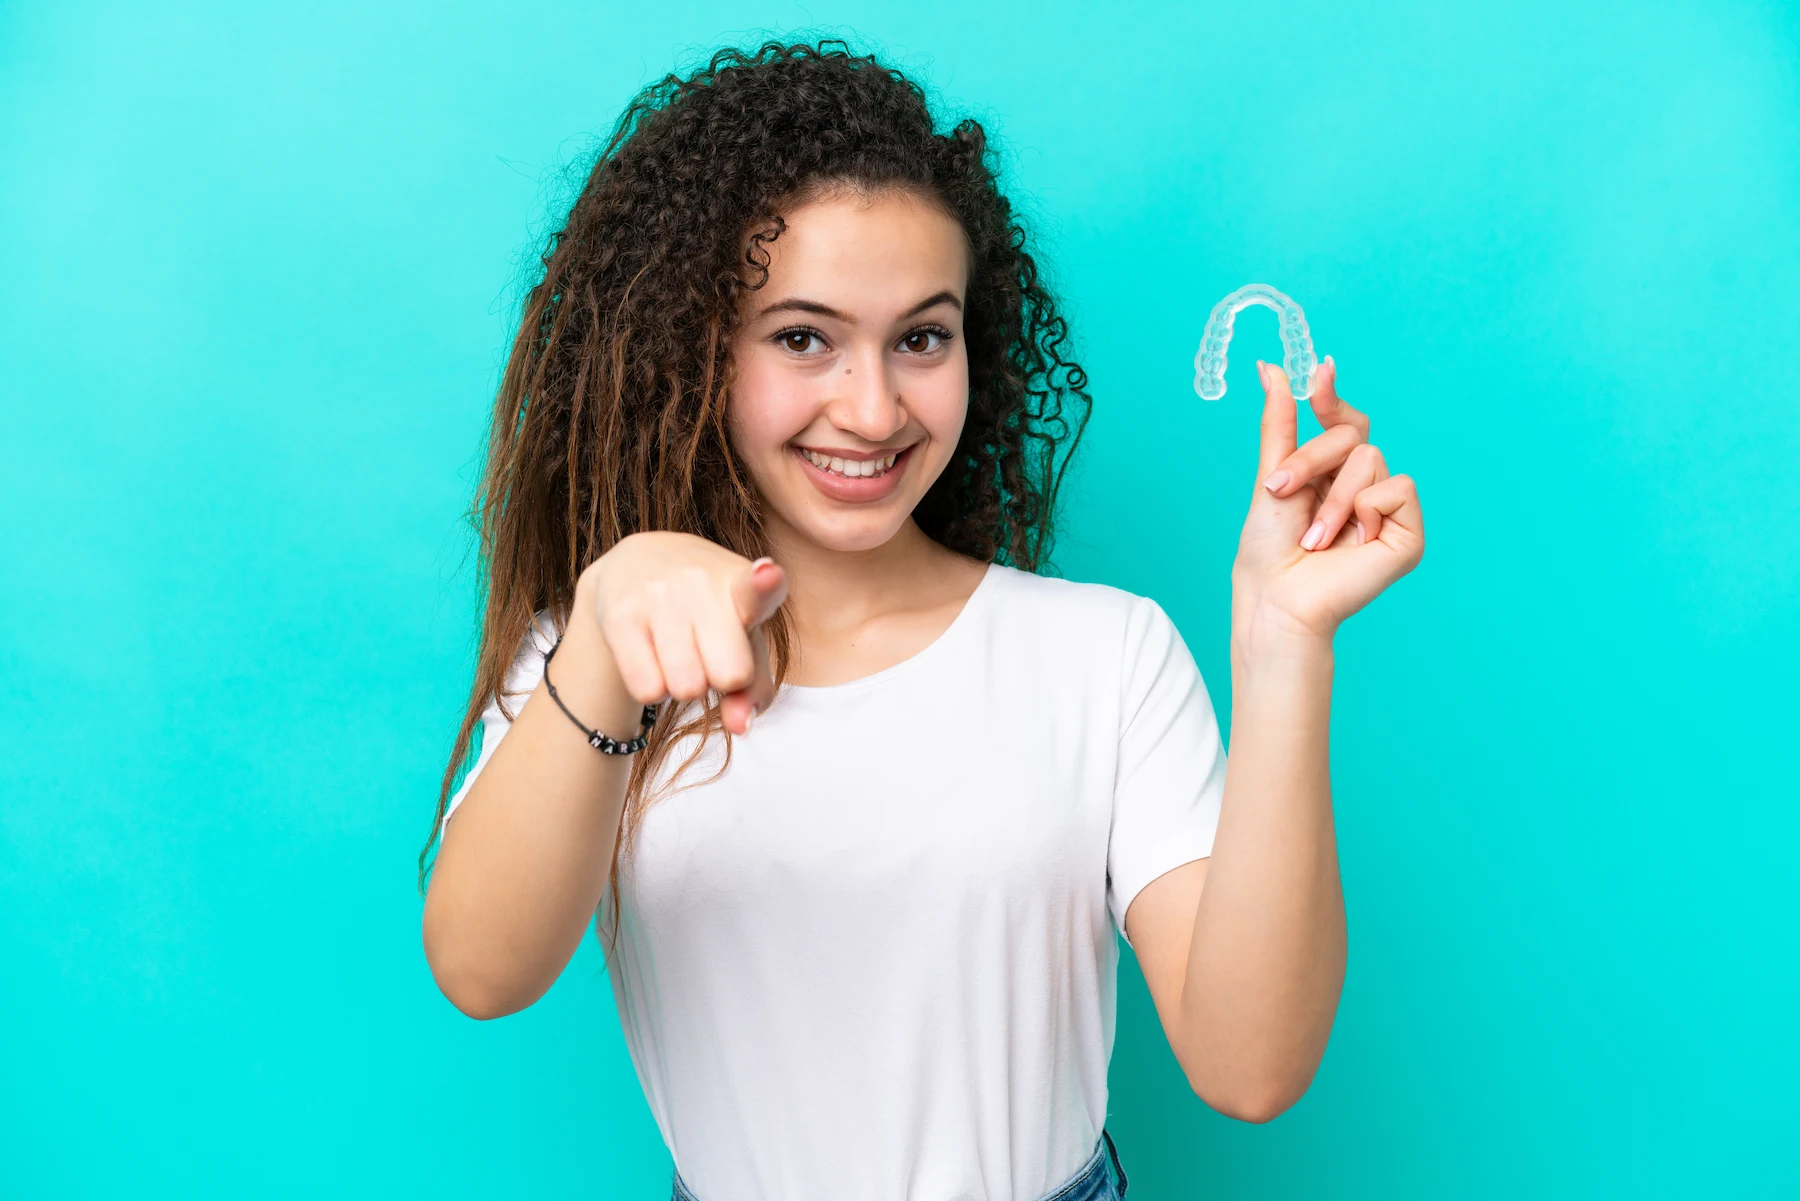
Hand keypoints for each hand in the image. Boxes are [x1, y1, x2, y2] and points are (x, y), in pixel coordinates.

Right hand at [582, 532, 786, 734]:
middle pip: (729, 677)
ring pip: (686, 689)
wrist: (640, 562)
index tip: (768, 575)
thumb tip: (739, 726)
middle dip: (721, 679)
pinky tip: (653, 656)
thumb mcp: (744, 639)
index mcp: (743, 583)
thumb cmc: (709, 612)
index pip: (757, 587)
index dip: (765, 584)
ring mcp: (657, 594)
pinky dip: (655, 689)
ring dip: (686, 685)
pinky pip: (648, 691)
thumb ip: (754, 686)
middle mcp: (700, 581)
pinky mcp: (619, 615)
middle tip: (707, 650)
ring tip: (680, 650)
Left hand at [1231, 356, 1423, 647]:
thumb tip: (1271, 369)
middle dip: (1310, 459)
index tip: (1320, 372)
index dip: (1332, 397)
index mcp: (1332, 474)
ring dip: (1332, 497)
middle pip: (1353, 434)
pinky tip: (1352, 543)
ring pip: (1370, 458)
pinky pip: (1398, 487)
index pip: (1344, 422)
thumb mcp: (1272, 476)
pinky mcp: (1407, 533)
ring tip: (1314, 537)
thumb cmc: (1268, 549)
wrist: (1276, 597)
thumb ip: (1279, 424)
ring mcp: (1387, 510)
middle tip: (1281, 492)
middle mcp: (1363, 487)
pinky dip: (1365, 510)